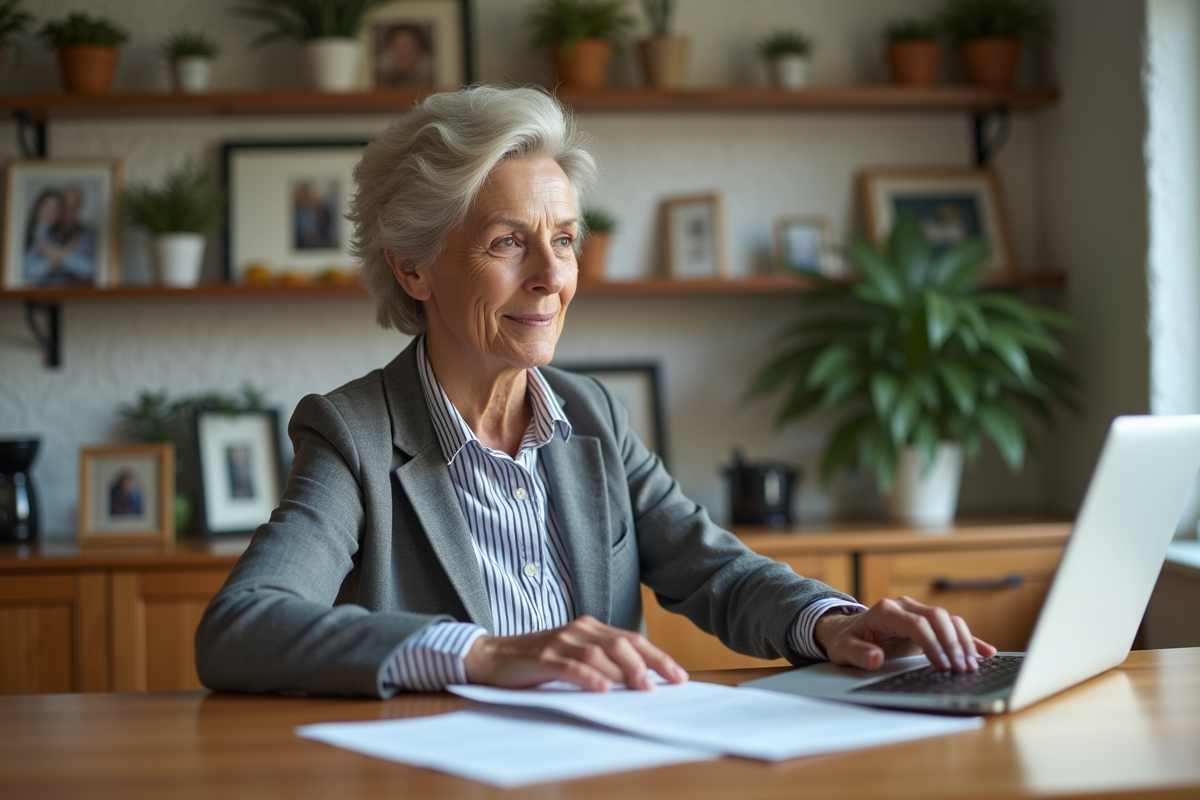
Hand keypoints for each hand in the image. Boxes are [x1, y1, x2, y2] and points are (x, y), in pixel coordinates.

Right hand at [463, 615, 688, 691]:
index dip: (657, 656)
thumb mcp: (573, 657)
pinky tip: (604, 689)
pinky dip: (590, 678)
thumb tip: (638, 682)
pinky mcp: (543, 658)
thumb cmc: (536, 661)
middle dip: (649, 663)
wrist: (492, 656)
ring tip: (643, 688)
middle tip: (668, 683)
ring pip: (600, 654)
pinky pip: (571, 667)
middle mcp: (579, 630)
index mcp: (589, 628)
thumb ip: (600, 664)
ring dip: (624, 671)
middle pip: (622, 643)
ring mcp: (561, 642)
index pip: (631, 640)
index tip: (679, 675)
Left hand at [813, 596, 997, 672]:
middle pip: (938, 617)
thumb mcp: (844, 650)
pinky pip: (951, 626)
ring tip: (972, 667)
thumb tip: (875, 658)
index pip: (916, 624)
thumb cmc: (846, 641)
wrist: (847, 631)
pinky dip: (968, 639)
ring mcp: (917, 612)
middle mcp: (905, 606)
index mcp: (886, 611)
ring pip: (948, 620)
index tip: (942, 666)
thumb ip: (858, 654)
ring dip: (963, 642)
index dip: (932, 644)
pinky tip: (986, 652)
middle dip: (953, 643)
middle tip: (962, 669)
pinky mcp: (927, 622)